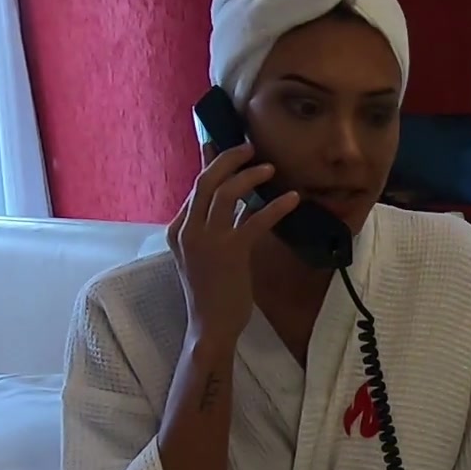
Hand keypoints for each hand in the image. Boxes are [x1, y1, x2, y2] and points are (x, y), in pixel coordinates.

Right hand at [167, 141, 301, 346]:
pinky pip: (255, 218)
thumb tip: (237, 199)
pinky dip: (276, 206)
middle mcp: (187, 229)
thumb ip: (216, 225)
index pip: (196, 187)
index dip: (211, 162)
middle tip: (249, 147)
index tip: (223, 145)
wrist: (210, 324)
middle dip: (229, 158)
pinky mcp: (230, 251)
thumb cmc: (211, 291)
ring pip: (227, 192)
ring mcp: (207, 239)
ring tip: (270, 169)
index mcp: (178, 229)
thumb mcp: (206, 253)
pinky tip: (292, 199)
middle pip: (207, 180)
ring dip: (250, 176)